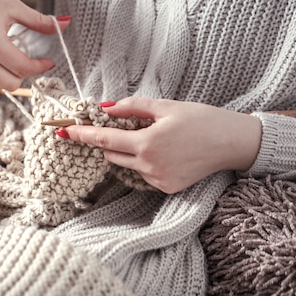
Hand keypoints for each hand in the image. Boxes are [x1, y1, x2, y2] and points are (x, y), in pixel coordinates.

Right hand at [0, 0, 70, 90]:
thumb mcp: (14, 6)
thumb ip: (40, 22)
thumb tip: (66, 23)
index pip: (23, 68)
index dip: (40, 67)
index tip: (48, 62)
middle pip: (9, 84)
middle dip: (23, 75)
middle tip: (29, 61)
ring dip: (7, 75)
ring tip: (10, 55)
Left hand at [60, 98, 261, 193]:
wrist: (232, 143)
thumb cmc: (201, 119)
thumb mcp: (165, 106)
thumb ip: (131, 107)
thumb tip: (104, 108)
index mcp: (147, 143)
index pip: (104, 139)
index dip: (82, 135)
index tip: (62, 131)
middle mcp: (149, 166)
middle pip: (112, 154)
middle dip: (109, 140)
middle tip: (121, 125)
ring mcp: (158, 180)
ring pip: (127, 165)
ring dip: (128, 151)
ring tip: (153, 136)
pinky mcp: (167, 188)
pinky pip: (143, 174)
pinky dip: (145, 162)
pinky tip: (166, 151)